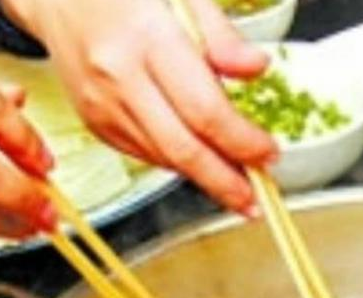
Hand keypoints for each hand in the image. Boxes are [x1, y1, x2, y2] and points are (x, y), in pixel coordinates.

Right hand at [5, 0, 277, 212]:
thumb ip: (220, 33)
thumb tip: (256, 69)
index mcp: (146, 38)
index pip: (204, 109)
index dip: (240, 141)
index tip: (268, 154)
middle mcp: (119, 77)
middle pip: (182, 148)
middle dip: (224, 181)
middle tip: (255, 199)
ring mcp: (101, 105)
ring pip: (162, 158)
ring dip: (202, 177)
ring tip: (235, 185)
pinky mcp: (94, 122)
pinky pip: (142, 153)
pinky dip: (174, 162)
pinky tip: (198, 162)